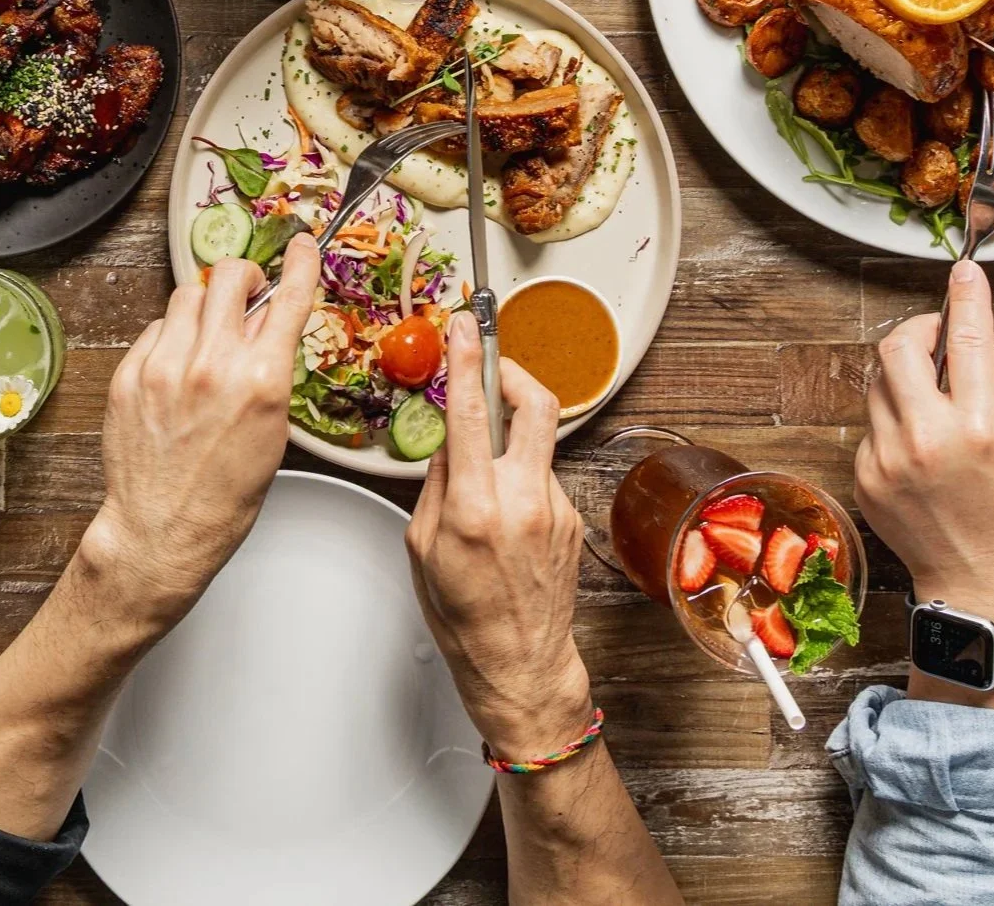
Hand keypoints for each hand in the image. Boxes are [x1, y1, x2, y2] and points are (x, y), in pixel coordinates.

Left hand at [80, 237, 320, 624]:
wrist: (163, 530)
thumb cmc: (225, 493)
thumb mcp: (273, 429)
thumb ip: (271, 368)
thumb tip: (270, 323)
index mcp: (261, 380)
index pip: (288, 298)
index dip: (300, 262)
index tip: (301, 243)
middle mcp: (212, 364)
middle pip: (229, 276)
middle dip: (243, 278)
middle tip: (245, 293)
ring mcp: (166, 366)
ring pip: (188, 294)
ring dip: (204, 306)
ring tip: (206, 336)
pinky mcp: (131, 374)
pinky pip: (156, 328)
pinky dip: (170, 337)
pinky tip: (176, 367)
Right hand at [407, 314, 591, 758]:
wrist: (521, 666)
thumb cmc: (464, 616)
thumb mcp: (422, 545)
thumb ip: (436, 482)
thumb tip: (449, 439)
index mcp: (477, 506)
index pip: (474, 411)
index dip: (468, 358)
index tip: (463, 326)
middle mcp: (524, 500)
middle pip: (536, 403)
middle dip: (513, 370)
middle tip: (492, 364)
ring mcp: (556, 508)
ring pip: (537, 439)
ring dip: (511, 432)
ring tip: (485, 460)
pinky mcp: (572, 518)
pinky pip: (542, 475)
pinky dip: (519, 473)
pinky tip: (502, 507)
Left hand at [856, 260, 993, 646]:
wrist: (979, 582)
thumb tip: (978, 353)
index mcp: (980, 429)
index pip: (966, 341)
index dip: (966, 298)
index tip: (964, 270)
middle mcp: (927, 438)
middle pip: (897, 347)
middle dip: (917, 329)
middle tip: (935, 335)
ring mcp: (888, 456)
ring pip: (878, 382)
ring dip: (904, 377)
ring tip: (934, 402)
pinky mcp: (864, 473)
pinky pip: (872, 422)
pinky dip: (895, 420)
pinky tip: (921, 449)